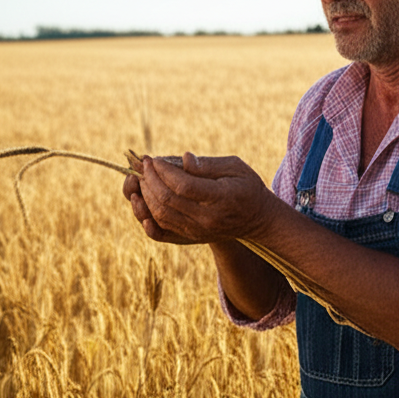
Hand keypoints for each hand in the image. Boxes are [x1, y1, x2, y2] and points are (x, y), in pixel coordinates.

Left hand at [134, 153, 272, 244]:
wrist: (258, 219)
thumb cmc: (247, 187)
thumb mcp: (235, 167)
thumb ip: (208, 164)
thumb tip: (183, 159)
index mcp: (220, 198)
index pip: (183, 186)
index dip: (164, 171)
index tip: (155, 159)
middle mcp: (207, 219)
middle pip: (167, 201)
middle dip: (150, 180)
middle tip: (145, 165)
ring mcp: (197, 232)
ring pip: (160, 216)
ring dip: (145, 196)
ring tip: (142, 179)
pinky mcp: (191, 238)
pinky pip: (161, 234)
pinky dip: (146, 220)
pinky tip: (140, 204)